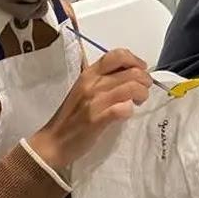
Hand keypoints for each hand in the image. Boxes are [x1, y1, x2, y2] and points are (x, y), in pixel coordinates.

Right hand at [27, 48, 152, 168]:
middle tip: (143, 90)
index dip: (135, 60)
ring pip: (132, 87)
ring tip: (139, 101)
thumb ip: (103, 80)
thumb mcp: (84, 89)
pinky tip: (126, 114)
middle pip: (132, 72)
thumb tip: (130, 73)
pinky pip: (123, 108)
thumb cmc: (72, 116)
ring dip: (142, 94)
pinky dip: (130, 110)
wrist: (53, 141)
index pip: (117, 55)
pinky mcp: (97, 119)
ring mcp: (94, 101)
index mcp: (89, 74)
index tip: (141, 70)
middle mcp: (92, 83)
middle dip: (145, 80)